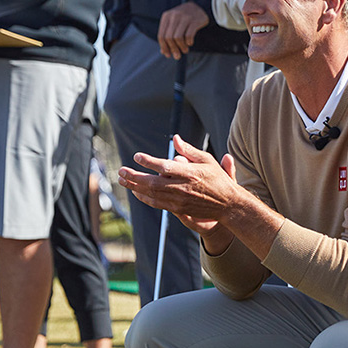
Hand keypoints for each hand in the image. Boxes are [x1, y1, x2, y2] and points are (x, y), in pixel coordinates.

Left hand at [118, 136, 240, 236]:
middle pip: (153, 183)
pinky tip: (136, 192)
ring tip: (122, 180)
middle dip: (134, 177)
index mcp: (190, 173)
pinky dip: (144, 198)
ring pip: (152, 194)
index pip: (164, 167)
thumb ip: (188, 150)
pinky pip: (157, 204)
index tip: (137, 156)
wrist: (227, 204)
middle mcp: (182, 188)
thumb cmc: (217, 179)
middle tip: (121, 171)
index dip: (149, 162)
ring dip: (135, 187)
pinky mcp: (178, 209)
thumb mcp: (206, 160)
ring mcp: (179, 200)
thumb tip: (175, 138)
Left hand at [157, 1, 208, 58]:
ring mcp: (184, 17)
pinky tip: (190, 43)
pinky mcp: (194, 20)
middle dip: (173, 49)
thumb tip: (163, 52)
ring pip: (178, 38)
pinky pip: (189, 35)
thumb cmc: (183, 18)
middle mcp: (174, 16)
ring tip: (185, 50)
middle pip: (169, 38)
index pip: (161, 35)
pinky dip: (189, 42)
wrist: (199, 6)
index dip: (164, 47)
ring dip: (181, 47)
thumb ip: (167, 35)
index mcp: (166, 16)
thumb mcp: (173, 23)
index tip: (168, 55)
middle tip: (177, 56)